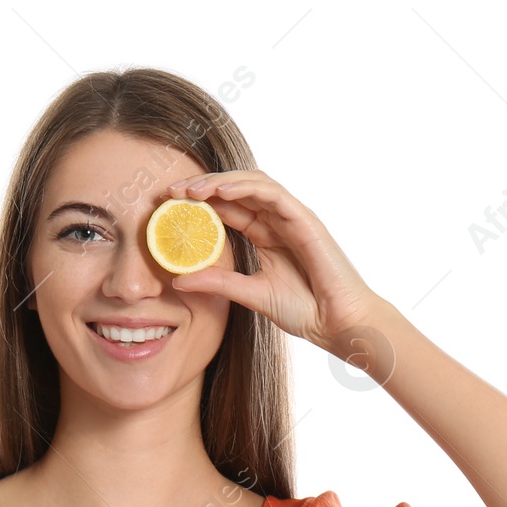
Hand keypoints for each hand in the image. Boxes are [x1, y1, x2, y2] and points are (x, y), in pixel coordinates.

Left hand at [164, 169, 384, 358]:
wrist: (339, 324)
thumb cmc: (305, 311)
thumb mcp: (251, 294)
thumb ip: (218, 283)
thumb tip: (178, 281)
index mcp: (265, 236)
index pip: (227, 209)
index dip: (198, 204)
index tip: (167, 206)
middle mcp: (276, 222)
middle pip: (236, 191)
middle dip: (203, 187)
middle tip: (171, 191)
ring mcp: (292, 218)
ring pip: (253, 184)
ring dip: (221, 182)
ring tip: (192, 189)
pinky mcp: (305, 219)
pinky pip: (273, 194)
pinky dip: (247, 187)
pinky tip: (222, 191)